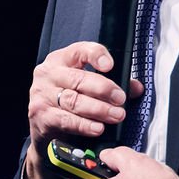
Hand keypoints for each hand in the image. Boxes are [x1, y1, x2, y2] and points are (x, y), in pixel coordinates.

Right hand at [23, 41, 143, 178]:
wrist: (43, 125)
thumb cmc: (67, 98)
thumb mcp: (85, 85)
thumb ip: (111, 83)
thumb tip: (136, 88)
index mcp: (61, 59)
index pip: (79, 50)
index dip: (96, 56)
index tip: (110, 65)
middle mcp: (48, 74)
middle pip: (78, 78)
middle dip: (103, 89)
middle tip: (120, 99)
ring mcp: (42, 95)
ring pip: (73, 101)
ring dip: (98, 109)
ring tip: (116, 115)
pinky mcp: (41, 115)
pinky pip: (66, 120)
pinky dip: (84, 125)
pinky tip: (98, 128)